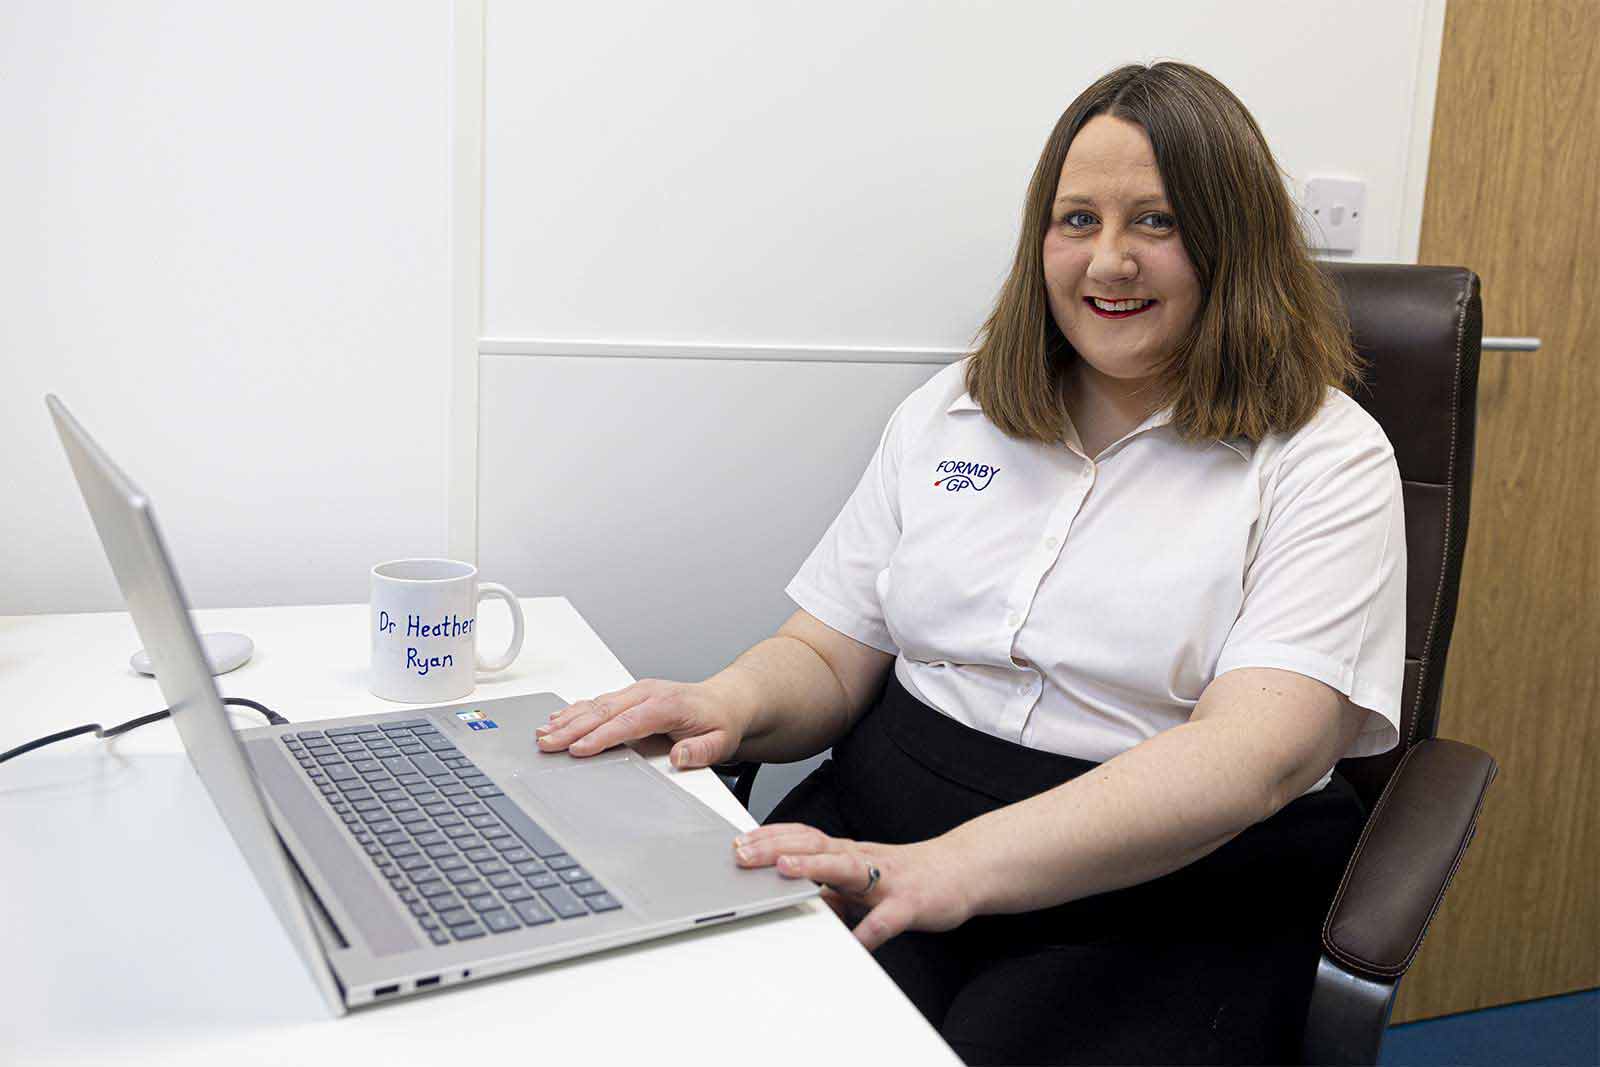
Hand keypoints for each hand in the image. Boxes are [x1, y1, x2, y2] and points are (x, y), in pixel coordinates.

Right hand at [536, 678, 747, 769]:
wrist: (726, 702)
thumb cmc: (720, 721)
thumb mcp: (721, 741)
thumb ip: (701, 751)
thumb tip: (679, 756)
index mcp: (666, 704)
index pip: (627, 722)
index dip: (600, 737)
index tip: (578, 749)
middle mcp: (647, 693)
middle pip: (603, 711)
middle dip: (572, 728)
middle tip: (547, 743)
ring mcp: (637, 692)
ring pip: (596, 704)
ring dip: (568, 719)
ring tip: (544, 733)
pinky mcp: (630, 695)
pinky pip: (599, 701)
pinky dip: (576, 711)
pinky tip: (559, 719)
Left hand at [732, 823, 974, 950]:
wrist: (962, 870)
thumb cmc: (906, 875)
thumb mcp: (862, 879)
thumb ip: (829, 889)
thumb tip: (793, 900)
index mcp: (848, 853)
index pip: (803, 835)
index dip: (770, 836)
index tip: (737, 841)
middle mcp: (863, 859)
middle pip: (815, 844)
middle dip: (776, 847)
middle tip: (742, 853)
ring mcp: (886, 879)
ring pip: (847, 868)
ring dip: (814, 866)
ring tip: (784, 869)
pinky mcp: (910, 903)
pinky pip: (886, 919)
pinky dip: (869, 931)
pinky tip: (852, 943)